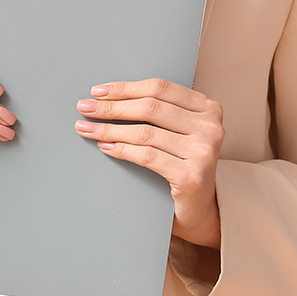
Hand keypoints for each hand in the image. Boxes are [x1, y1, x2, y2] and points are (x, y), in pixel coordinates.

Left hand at [74, 78, 223, 248]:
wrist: (199, 207)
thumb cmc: (182, 162)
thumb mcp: (176, 129)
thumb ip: (156, 109)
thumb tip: (106, 96)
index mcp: (208, 107)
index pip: (159, 88)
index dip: (125, 88)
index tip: (98, 92)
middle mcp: (211, 127)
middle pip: (150, 108)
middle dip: (112, 107)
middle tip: (85, 108)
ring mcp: (204, 151)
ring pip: (145, 132)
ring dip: (110, 129)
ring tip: (87, 128)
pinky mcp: (192, 176)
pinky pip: (147, 156)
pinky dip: (121, 150)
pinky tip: (105, 147)